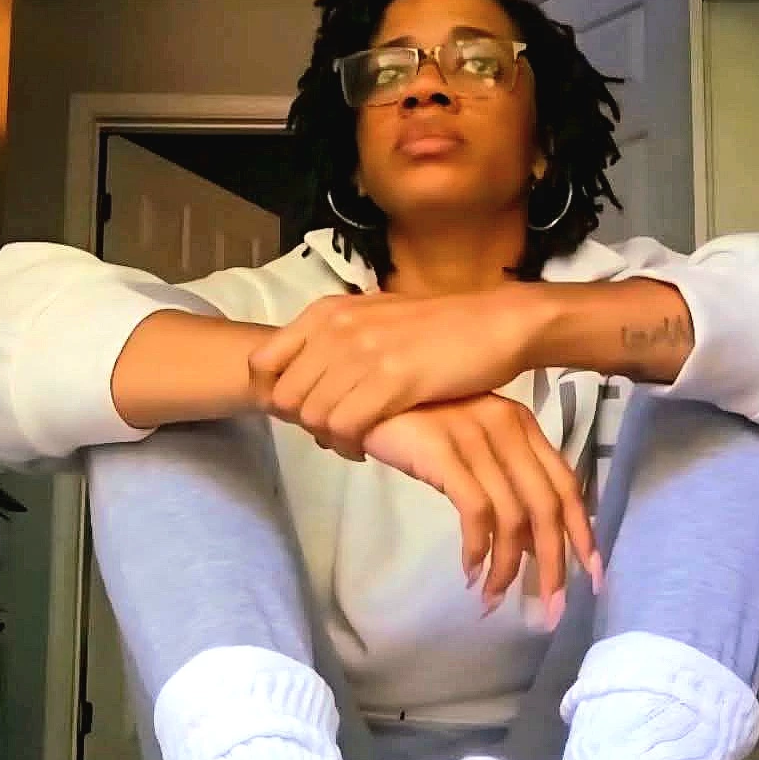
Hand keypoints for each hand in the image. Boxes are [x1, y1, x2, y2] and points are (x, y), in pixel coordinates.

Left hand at [248, 285, 542, 451]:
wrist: (496, 324)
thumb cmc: (439, 326)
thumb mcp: (376, 317)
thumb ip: (338, 337)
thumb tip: (309, 370)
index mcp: (328, 312)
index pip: (262, 361)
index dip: (272, 395)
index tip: (299, 411)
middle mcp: (337, 329)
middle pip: (285, 397)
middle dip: (303, 424)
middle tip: (332, 432)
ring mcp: (363, 354)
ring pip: (312, 417)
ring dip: (329, 439)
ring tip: (353, 442)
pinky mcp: (391, 382)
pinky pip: (345, 428)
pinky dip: (351, 446)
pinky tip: (369, 447)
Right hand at [361, 394, 602, 620]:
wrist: (357, 394)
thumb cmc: (413, 424)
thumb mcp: (470, 446)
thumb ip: (503, 482)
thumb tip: (529, 542)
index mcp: (522, 424)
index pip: (566, 484)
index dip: (583, 533)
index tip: (592, 576)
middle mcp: (507, 427)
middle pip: (548, 506)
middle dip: (555, 563)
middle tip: (552, 608)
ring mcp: (476, 436)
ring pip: (513, 516)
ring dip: (508, 567)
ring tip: (493, 599)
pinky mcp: (443, 450)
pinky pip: (476, 510)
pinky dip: (477, 548)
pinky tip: (470, 571)